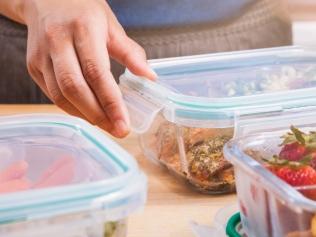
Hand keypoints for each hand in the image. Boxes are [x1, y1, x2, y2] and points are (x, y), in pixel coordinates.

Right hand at [21, 0, 155, 136]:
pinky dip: (71, 109)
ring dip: (85, 116)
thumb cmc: (83, 10)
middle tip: (117, 130)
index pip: (97, 72)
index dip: (111, 102)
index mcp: (82, 29)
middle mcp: (58, 42)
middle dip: (98, 115)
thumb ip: (130, 53)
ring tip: (105, 126)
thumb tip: (149, 77)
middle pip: (75, 88)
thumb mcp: (111, 26)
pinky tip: (87, 114)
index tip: (124, 124)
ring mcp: (42, 56)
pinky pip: (52, 95)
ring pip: (60, 96)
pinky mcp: (33, 66)